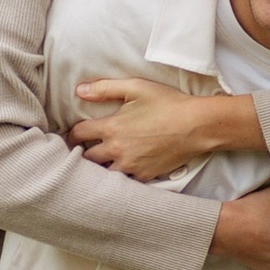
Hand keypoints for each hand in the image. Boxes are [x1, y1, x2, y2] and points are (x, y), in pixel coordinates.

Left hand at [66, 77, 258, 180]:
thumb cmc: (167, 103)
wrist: (196, 126)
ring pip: (103, 173)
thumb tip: (79, 90)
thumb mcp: (136, 88)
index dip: (73, 134)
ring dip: (100, 167)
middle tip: (87, 149)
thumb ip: (105, 88)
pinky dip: (121, 176)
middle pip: (87, 158)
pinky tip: (123, 169)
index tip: (75, 135)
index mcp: (111, 128)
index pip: (78, 134)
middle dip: (84, 153)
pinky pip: (125, 181)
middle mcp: (117, 150)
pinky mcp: (144, 176)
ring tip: (102, 162)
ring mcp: (130, 166)